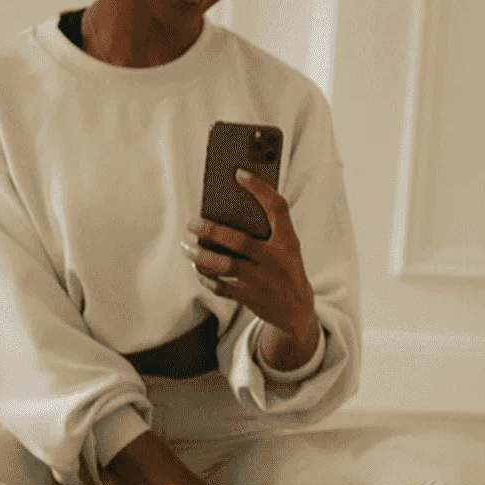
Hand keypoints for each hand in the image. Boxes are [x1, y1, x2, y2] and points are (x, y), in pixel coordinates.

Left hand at [183, 169, 320, 357]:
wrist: (297, 310)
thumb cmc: (287, 269)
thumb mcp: (288, 246)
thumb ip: (269, 227)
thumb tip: (230, 206)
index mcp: (288, 242)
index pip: (278, 208)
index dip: (260, 189)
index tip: (240, 173)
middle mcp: (275, 260)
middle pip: (241, 242)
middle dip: (213, 232)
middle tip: (193, 222)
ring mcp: (261, 281)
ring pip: (225, 267)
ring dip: (202, 257)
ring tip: (187, 246)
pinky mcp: (249, 298)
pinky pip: (221, 287)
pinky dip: (206, 278)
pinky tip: (198, 268)